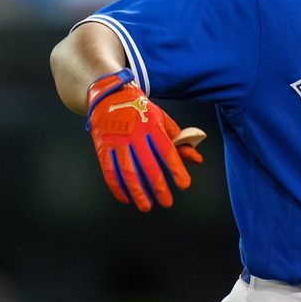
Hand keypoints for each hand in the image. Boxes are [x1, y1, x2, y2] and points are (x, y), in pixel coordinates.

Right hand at [86, 68, 202, 210]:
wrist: (109, 95)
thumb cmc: (141, 110)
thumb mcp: (162, 119)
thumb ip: (179, 140)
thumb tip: (197, 160)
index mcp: (152, 126)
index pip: (167, 151)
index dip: (177, 169)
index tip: (185, 186)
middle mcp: (134, 134)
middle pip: (148, 165)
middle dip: (159, 187)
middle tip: (167, 202)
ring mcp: (117, 141)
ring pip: (128, 172)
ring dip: (138, 192)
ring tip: (147, 206)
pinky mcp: (103, 147)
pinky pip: (109, 171)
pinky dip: (117, 187)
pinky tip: (126, 199)